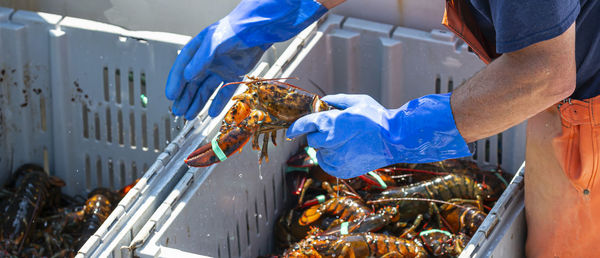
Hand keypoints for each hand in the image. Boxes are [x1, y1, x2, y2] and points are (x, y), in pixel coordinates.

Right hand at [165, 0, 327, 119]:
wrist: (257, 30)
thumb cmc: (233, 31)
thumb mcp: (213, 44)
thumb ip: (200, 60)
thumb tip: (187, 76)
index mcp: (197, 50)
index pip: (182, 68)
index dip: (176, 83)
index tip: (171, 96)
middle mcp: (206, 60)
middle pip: (192, 82)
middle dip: (185, 97)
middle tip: (178, 111)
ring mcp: (220, 68)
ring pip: (206, 89)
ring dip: (198, 102)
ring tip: (189, 115)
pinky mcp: (233, 73)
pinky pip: (224, 91)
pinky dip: (218, 102)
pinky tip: (211, 113)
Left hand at [286, 94, 470, 178]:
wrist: (395, 140)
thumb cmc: (377, 118)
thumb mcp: (357, 101)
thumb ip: (336, 101)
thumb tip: (322, 102)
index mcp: (331, 123)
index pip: (304, 125)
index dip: (295, 127)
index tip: (290, 131)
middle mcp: (329, 142)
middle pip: (312, 141)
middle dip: (319, 135)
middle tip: (336, 132)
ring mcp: (335, 158)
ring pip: (320, 153)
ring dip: (327, 148)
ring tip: (347, 142)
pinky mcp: (341, 170)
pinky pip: (327, 164)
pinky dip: (332, 159)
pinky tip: (347, 152)